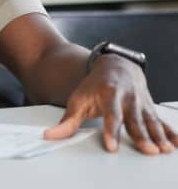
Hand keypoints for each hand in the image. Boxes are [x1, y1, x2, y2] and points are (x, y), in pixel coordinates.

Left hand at [44, 54, 177, 153]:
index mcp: (109, 94)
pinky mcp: (150, 108)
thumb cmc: (95, 85)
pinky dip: (169, 132)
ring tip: (162, 149)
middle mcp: (128, 98)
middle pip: (134, 119)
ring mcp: (141, 103)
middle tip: (147, 149)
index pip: (110, 115)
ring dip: (158, 135)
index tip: (111, 145)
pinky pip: (161, 121)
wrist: (115, 66)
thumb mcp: (78, 99)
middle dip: (141, 135)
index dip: (111, 130)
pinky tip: (174, 144)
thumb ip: (68, 120)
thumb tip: (50, 135)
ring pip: (151, 121)